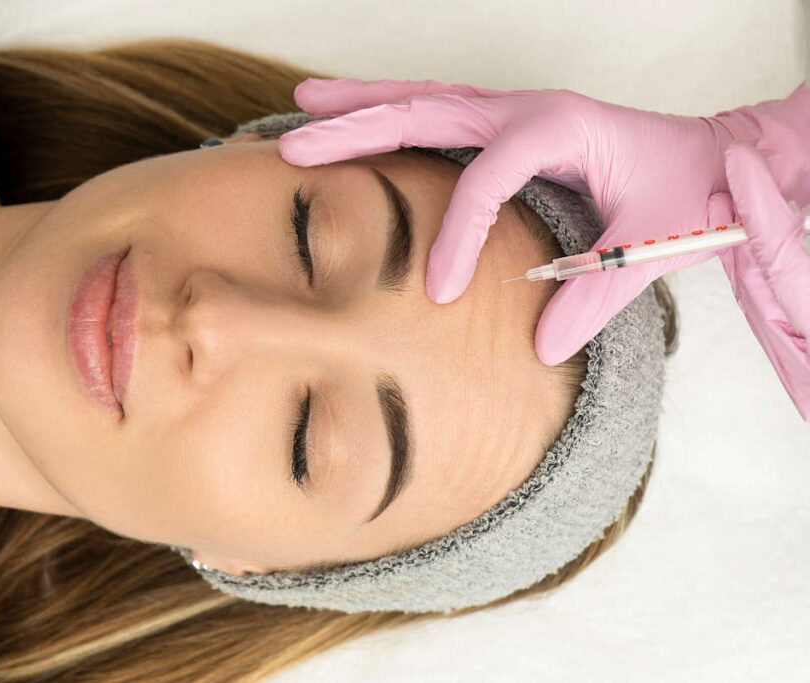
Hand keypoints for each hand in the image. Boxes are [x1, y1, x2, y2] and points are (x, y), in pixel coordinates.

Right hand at [277, 78, 809, 366]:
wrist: (711, 158)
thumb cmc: (686, 192)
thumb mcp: (653, 245)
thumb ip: (598, 296)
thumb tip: (544, 348)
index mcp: (558, 129)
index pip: (485, 181)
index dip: (454, 236)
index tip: (435, 293)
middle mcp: (525, 109)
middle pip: (425, 112)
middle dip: (356, 130)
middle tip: (296, 147)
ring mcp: (510, 111)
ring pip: (420, 100)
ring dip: (358, 105)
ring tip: (300, 110)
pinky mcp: (504, 123)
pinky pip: (435, 110)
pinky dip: (388, 110)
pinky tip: (353, 116)